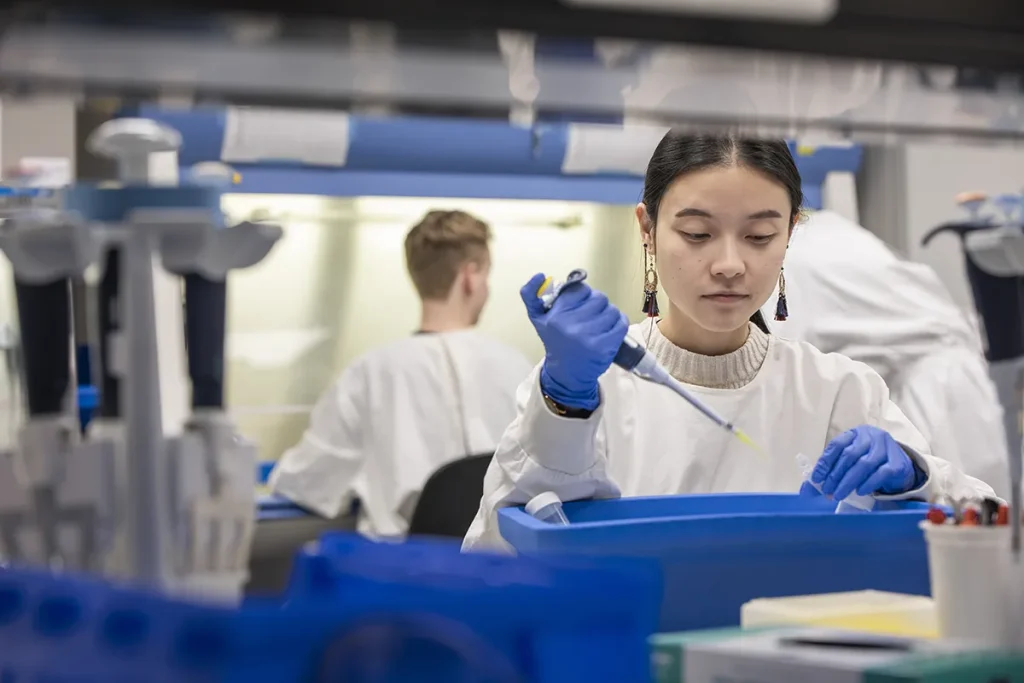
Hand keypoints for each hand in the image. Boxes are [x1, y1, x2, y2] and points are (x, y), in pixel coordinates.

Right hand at [521, 273, 628, 410]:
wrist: (567, 373)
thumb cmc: (555, 341)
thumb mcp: (537, 318)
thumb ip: (530, 295)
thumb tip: (539, 275)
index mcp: (556, 316)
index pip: (581, 289)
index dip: (583, 295)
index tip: (579, 305)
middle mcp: (571, 325)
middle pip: (599, 298)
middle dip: (597, 305)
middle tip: (590, 316)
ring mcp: (589, 337)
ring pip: (612, 309)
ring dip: (608, 315)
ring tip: (600, 324)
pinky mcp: (605, 346)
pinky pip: (621, 323)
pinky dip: (618, 323)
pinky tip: (610, 329)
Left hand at [812, 425, 921, 499]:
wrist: (899, 467)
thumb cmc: (868, 462)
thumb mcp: (849, 461)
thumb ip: (831, 470)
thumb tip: (809, 488)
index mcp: (855, 433)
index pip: (836, 445)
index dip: (825, 462)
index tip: (816, 478)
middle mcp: (871, 437)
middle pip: (849, 455)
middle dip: (835, 475)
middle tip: (827, 491)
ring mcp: (886, 448)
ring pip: (864, 464)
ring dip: (848, 482)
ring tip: (838, 495)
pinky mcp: (897, 463)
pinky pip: (881, 473)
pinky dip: (868, 483)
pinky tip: (859, 492)